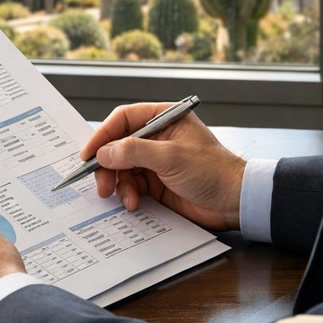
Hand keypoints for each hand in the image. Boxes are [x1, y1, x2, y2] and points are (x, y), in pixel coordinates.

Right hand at [79, 103, 246, 230]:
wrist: (235, 202)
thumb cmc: (212, 171)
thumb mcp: (171, 157)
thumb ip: (134, 151)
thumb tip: (103, 152)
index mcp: (163, 118)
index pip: (124, 119)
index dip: (102, 135)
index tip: (88, 154)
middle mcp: (157, 137)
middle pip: (117, 146)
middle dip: (107, 165)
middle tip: (101, 184)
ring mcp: (155, 161)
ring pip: (121, 169)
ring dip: (118, 184)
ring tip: (126, 199)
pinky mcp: (156, 183)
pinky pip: (131, 186)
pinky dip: (128, 195)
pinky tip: (134, 204)